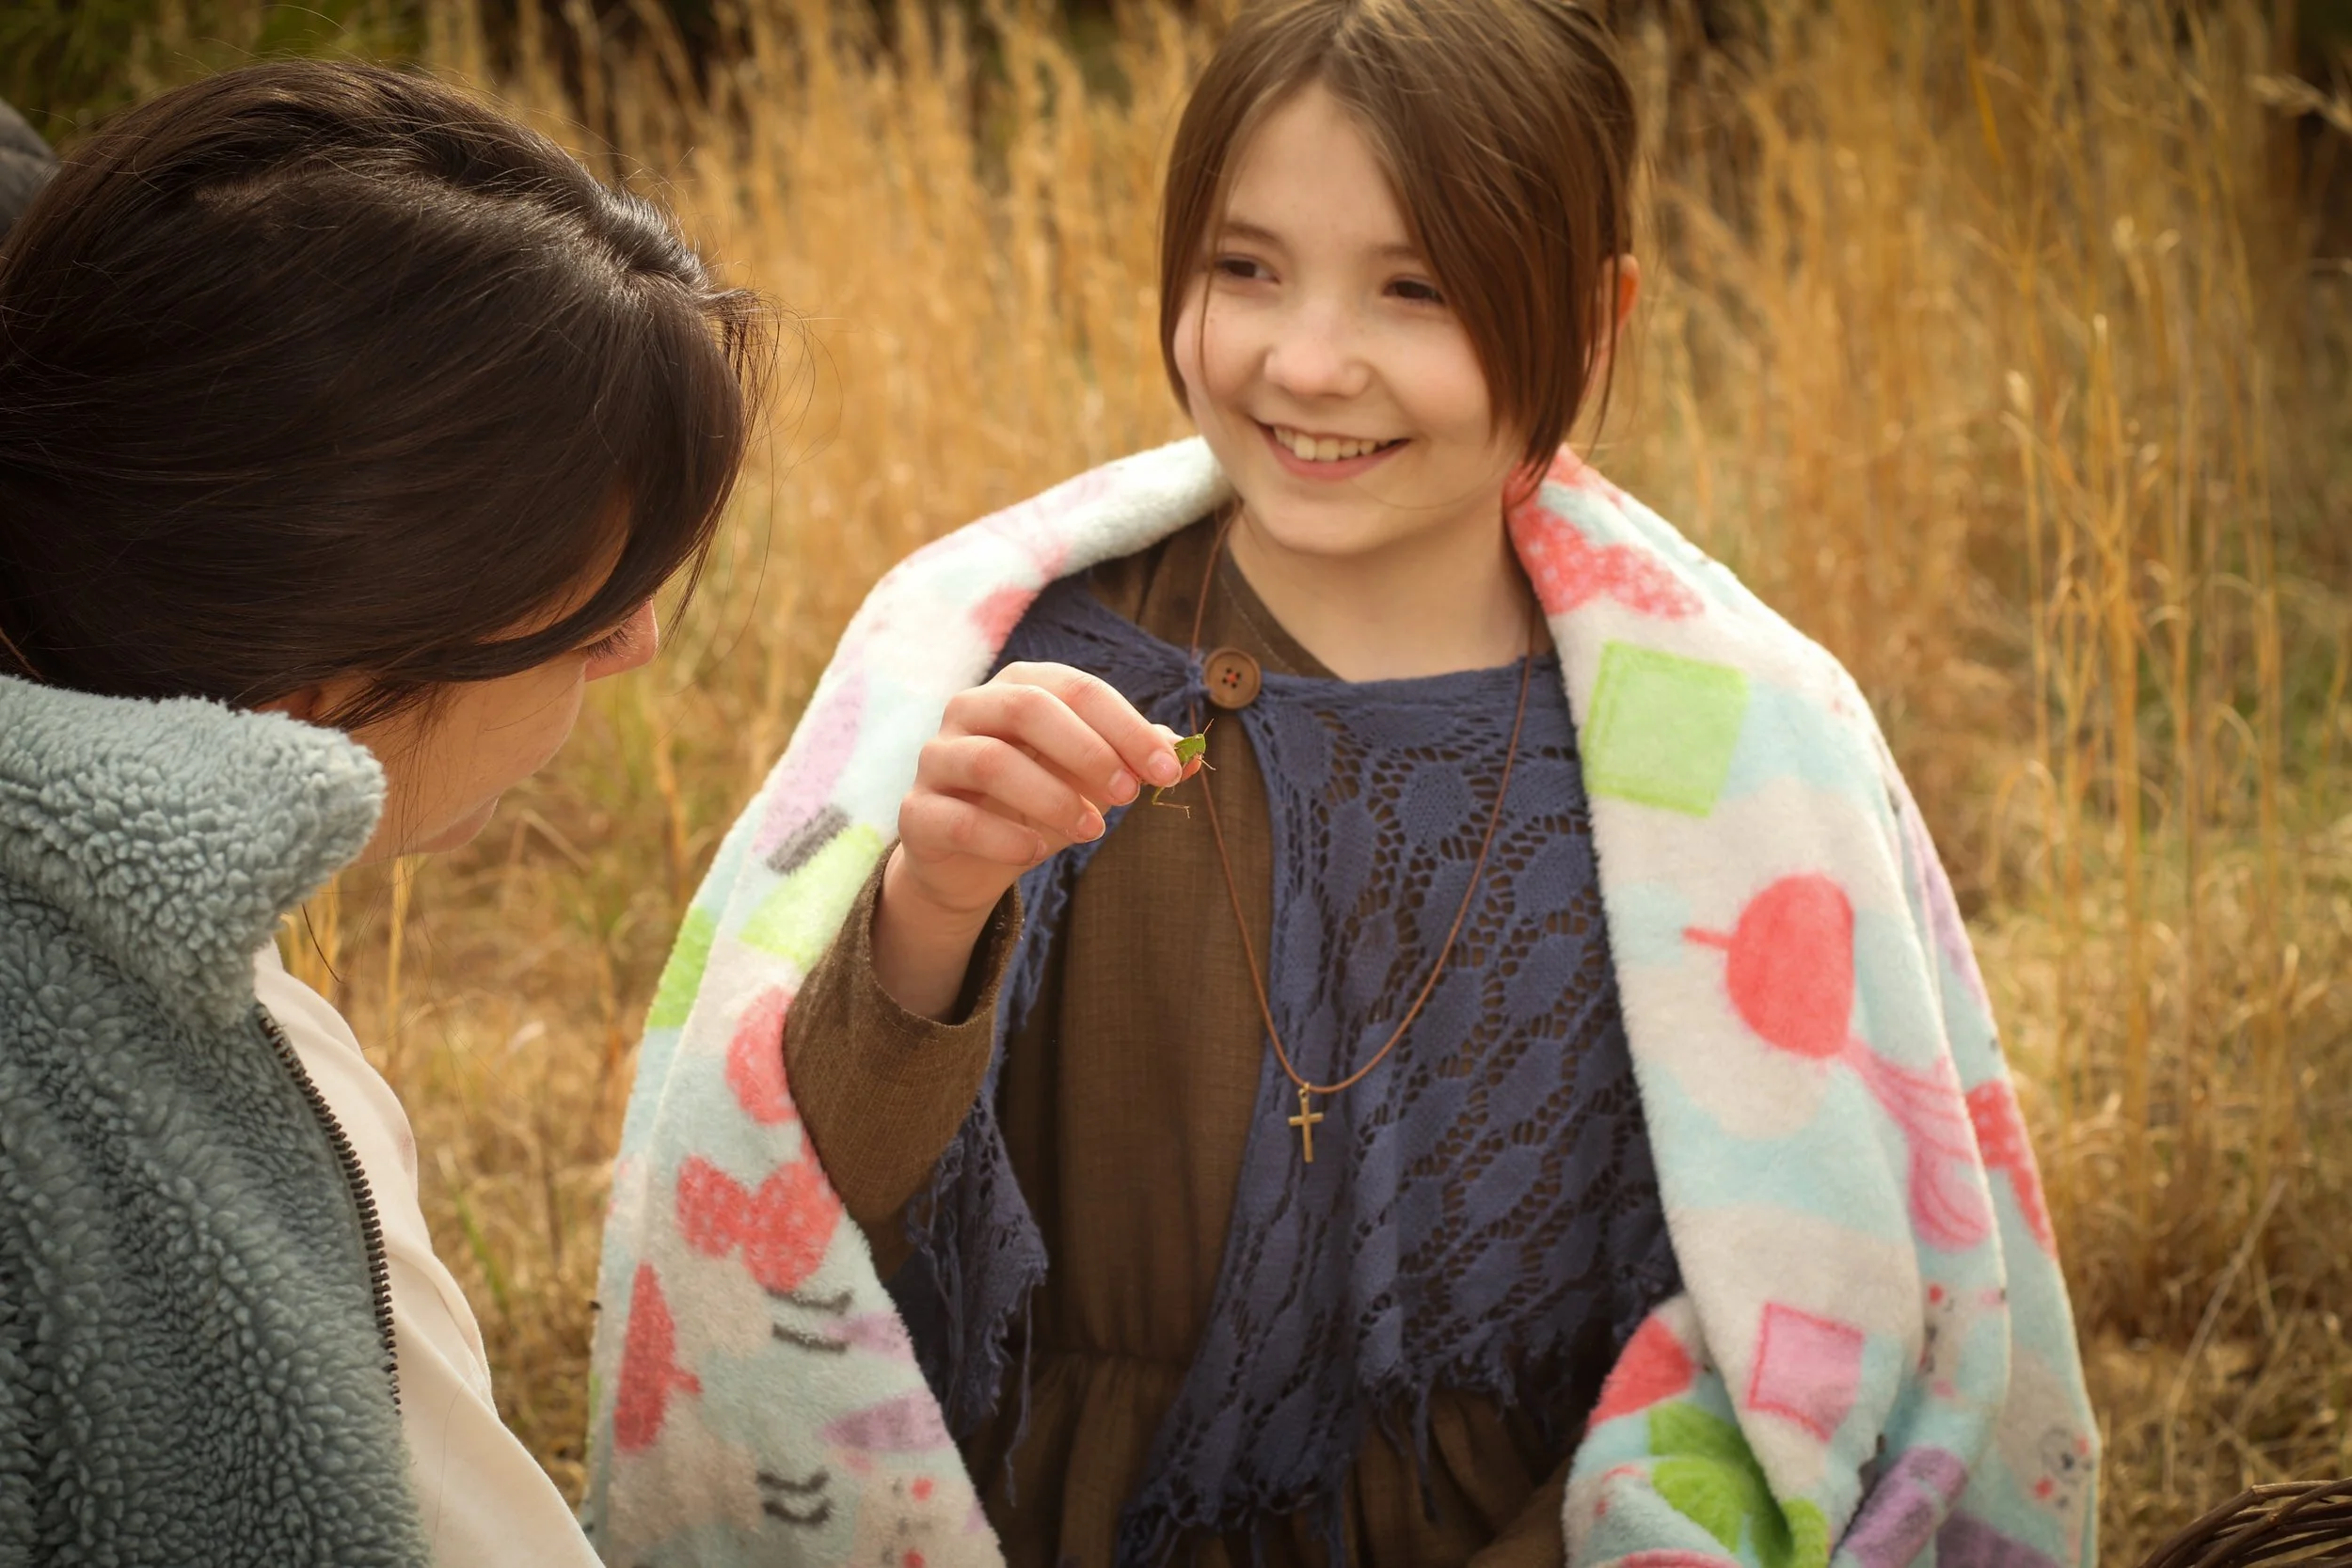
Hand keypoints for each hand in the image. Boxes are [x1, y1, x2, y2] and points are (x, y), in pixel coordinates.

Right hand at [873, 662, 1191, 1017]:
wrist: (968, 858)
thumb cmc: (1037, 801)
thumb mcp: (1092, 779)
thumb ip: (1135, 761)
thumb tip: (1192, 756)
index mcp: (1019, 687)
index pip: (1076, 688)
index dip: (1126, 726)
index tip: (1167, 770)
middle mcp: (970, 710)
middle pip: (1028, 708)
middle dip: (1088, 750)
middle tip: (1130, 795)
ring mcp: (937, 758)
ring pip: (989, 759)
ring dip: (1051, 796)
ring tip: (1091, 830)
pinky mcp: (917, 812)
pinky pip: (957, 818)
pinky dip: (1003, 836)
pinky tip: (1035, 851)